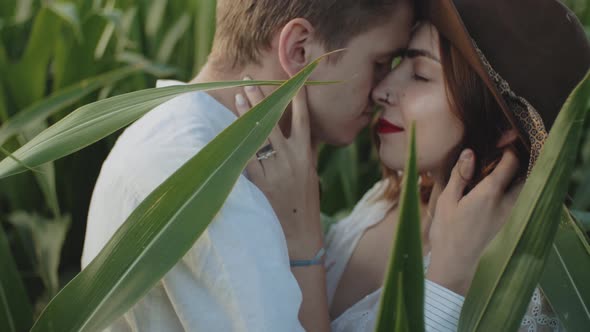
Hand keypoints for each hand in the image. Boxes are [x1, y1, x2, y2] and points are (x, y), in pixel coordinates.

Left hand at [235, 81, 322, 259]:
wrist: (301, 234)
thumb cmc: (305, 202)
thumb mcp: (310, 173)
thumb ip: (303, 151)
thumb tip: (297, 129)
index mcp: (305, 155)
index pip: (303, 120)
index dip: (297, 98)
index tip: (292, 80)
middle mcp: (290, 160)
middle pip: (273, 122)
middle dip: (261, 100)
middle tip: (249, 81)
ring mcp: (274, 172)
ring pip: (257, 137)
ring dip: (246, 116)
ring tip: (238, 98)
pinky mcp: (260, 185)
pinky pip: (246, 160)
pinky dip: (237, 144)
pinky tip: (228, 131)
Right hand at [426, 148, 521, 294]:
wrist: (456, 266)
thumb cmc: (447, 233)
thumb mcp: (447, 201)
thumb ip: (460, 176)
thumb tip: (470, 152)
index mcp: (489, 193)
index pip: (510, 163)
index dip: (509, 149)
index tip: (501, 143)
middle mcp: (506, 204)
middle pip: (525, 176)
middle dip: (519, 164)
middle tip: (504, 157)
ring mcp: (511, 217)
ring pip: (525, 191)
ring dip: (518, 179)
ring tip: (501, 175)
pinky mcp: (510, 228)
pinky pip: (519, 204)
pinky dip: (515, 194)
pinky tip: (498, 195)